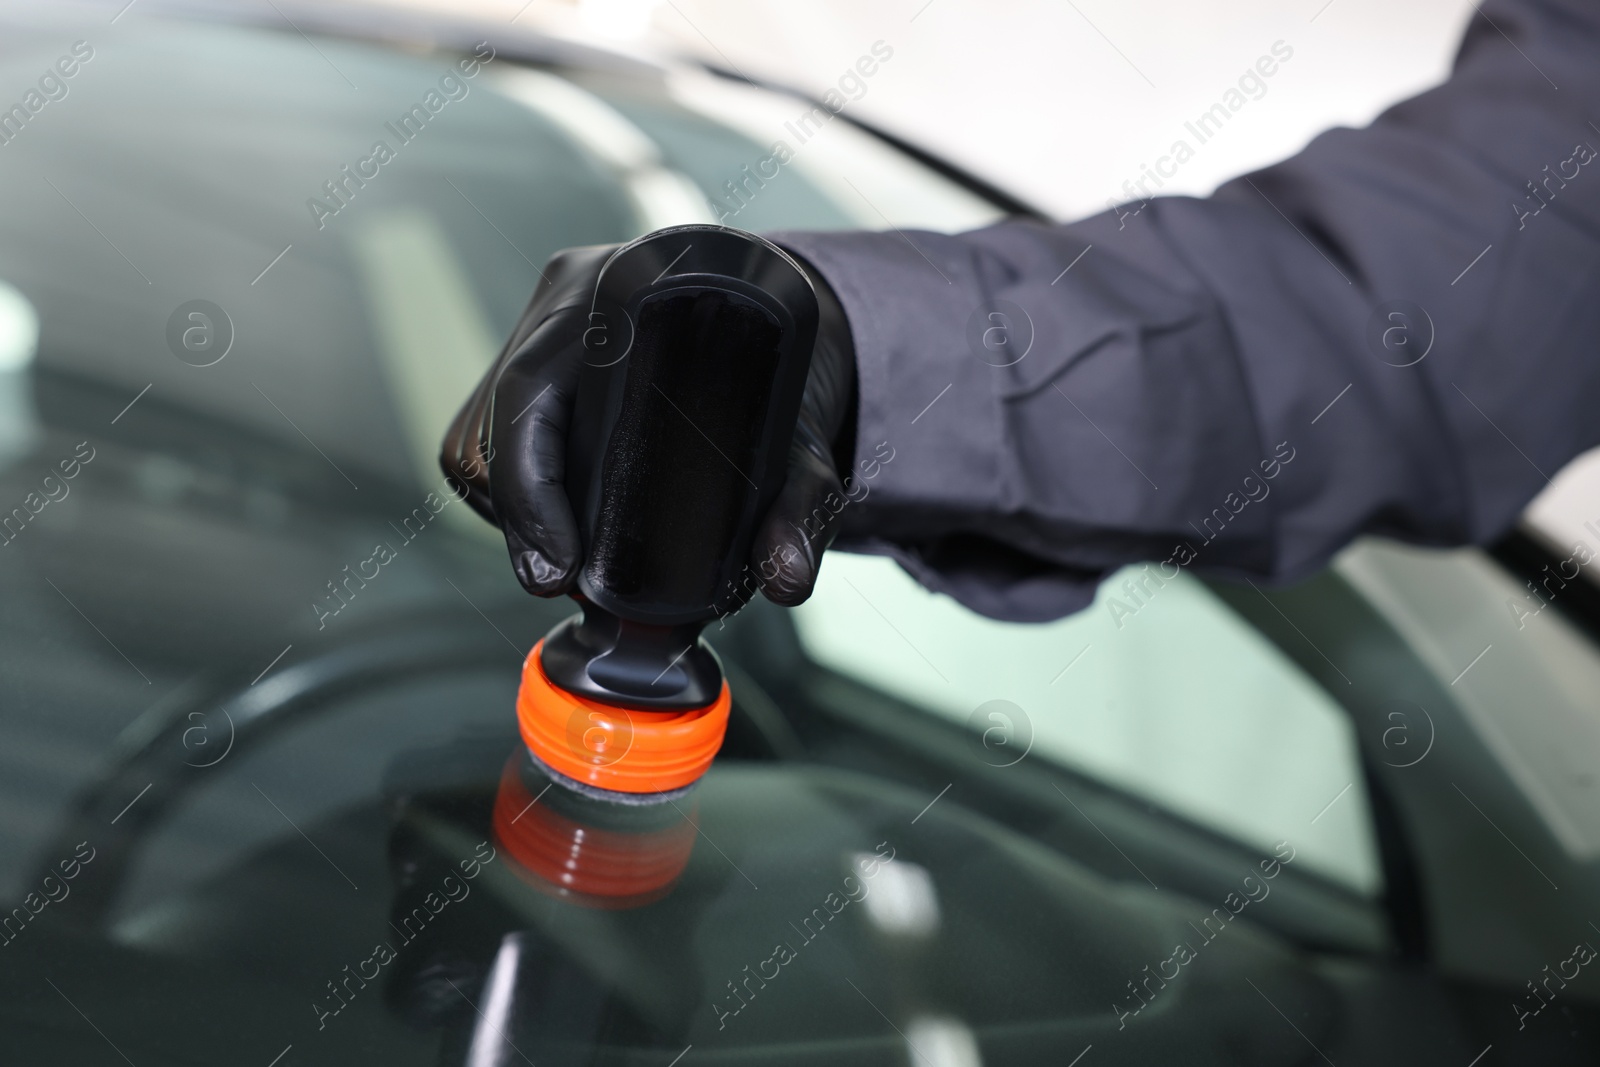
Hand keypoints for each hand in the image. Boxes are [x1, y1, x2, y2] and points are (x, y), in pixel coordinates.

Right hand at [439, 235, 856, 606]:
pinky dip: (511, 496)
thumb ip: (802, 509)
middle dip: (523, 518)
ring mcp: (536, 333)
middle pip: (497, 424)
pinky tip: (554, 528)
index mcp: (620, 296)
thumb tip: (785, 579)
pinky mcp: (526, 368)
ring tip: (568, 561)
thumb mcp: (801, 445)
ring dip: (512, 512)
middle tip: (568, 583)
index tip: (558, 567)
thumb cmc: (781, 382)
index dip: (529, 488)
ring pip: (480, 439)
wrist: (775, 338)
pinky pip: (484, 441)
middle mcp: (566, 304)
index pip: (531, 389)